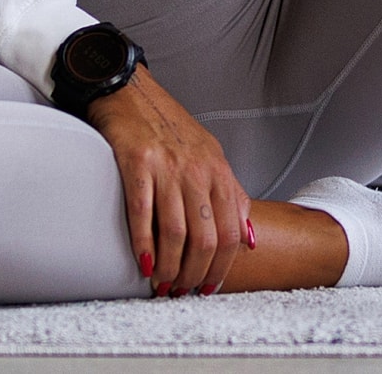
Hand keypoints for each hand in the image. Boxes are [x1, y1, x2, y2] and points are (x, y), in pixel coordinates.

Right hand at [85, 65, 250, 295]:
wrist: (131, 91)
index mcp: (219, 171)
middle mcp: (197, 170)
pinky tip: (142, 263)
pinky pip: (142, 213)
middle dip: (194, 274)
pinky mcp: (137, 163)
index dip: (221, 267)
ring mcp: (167, 167)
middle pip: (205, 239)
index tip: (208, 287)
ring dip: (168, 267)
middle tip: (180, 291)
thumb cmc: (169, 127)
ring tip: (162, 284)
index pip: (230, 233)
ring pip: (175, 232)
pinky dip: (143, 244)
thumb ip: (232, 197)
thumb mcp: (211, 157)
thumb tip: (250, 240)